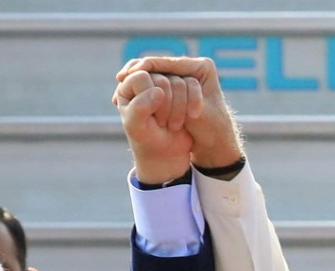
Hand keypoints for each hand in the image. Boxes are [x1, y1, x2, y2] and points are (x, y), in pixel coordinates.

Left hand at [112, 68, 200, 183]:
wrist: (166, 151)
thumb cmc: (146, 139)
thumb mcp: (136, 127)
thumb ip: (140, 108)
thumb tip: (158, 91)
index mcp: (128, 84)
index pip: (143, 76)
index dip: (148, 97)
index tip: (149, 117)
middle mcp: (148, 79)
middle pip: (163, 80)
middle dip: (165, 107)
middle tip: (161, 123)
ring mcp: (167, 82)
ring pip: (179, 82)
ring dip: (178, 108)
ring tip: (171, 124)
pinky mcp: (184, 88)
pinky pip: (193, 85)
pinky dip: (193, 104)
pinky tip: (190, 117)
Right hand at [116, 57, 243, 169]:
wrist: (215, 144)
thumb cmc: (211, 130)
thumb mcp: (194, 114)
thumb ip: (178, 99)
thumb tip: (160, 88)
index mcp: (203, 67)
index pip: (170, 63)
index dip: (149, 66)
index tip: (131, 72)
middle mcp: (194, 68)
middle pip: (161, 66)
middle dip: (140, 71)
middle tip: (119, 78)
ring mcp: (185, 77)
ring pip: (157, 74)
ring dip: (139, 79)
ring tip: (119, 84)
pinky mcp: (178, 87)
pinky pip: (156, 83)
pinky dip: (143, 88)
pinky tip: (126, 92)